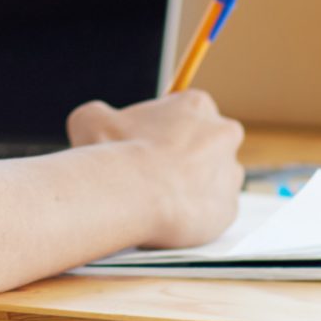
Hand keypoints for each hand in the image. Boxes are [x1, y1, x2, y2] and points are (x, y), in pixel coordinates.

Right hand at [67, 90, 244, 247]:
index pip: (187, 111)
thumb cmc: (116, 151)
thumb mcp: (91, 118)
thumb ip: (101, 114)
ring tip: (157, 197)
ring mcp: (230, 174)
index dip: (164, 127)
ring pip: (212, 179)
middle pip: (208, 143)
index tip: (145, 141)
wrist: (132, 195)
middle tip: (152, 170)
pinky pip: (210, 211)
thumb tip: (98, 121)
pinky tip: (167, 215)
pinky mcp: (229, 209)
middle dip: (186, 155)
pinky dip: (191, 214)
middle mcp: (223, 134)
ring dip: (190, 186)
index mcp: (197, 104)